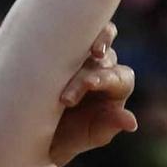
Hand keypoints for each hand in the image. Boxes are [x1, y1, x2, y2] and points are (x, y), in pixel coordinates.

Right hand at [51, 23, 136, 166]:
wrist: (34, 131)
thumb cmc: (69, 136)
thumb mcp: (89, 134)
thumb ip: (109, 126)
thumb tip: (132, 122)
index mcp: (117, 86)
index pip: (120, 77)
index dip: (106, 78)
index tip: (88, 84)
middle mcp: (104, 66)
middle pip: (103, 60)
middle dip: (83, 75)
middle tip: (64, 98)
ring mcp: (84, 53)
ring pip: (88, 39)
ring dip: (77, 47)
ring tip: (60, 56)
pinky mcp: (63, 45)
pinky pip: (71, 30)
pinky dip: (64, 30)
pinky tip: (50, 36)